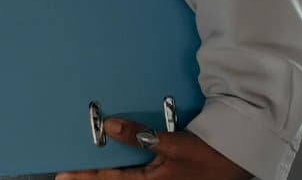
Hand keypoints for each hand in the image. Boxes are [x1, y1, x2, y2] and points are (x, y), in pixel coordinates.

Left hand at [56, 118, 250, 179]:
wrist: (238, 158)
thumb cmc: (210, 155)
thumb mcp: (174, 144)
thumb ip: (139, 135)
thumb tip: (110, 126)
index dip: (85, 177)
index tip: (63, 175)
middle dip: (93, 177)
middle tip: (69, 174)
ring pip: (127, 179)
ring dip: (108, 173)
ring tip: (85, 170)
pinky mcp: (167, 179)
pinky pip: (138, 175)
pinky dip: (124, 170)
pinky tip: (115, 164)